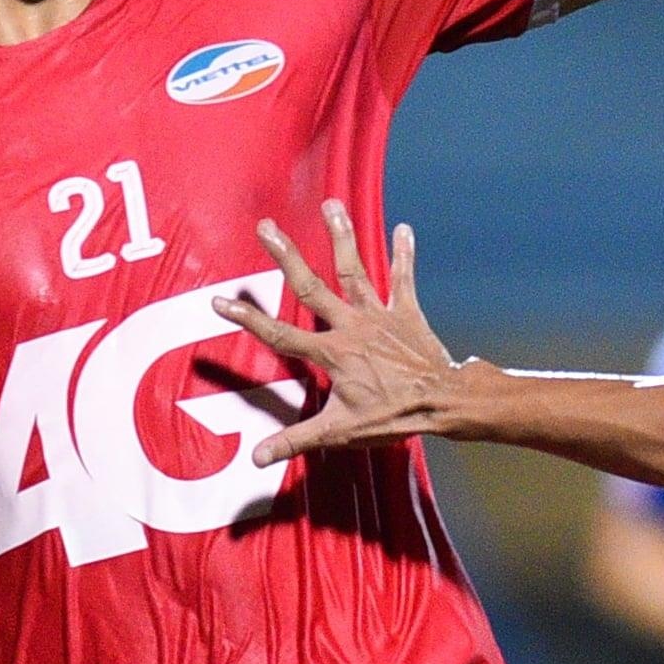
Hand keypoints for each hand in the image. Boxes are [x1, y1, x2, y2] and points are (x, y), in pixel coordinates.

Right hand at [226, 205, 461, 463]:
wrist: (443, 403)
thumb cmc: (392, 418)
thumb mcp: (339, 432)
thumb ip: (296, 440)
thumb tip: (257, 459)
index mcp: (331, 353)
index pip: (280, 335)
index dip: (248, 319)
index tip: (220, 300)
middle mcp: (351, 326)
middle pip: (311, 287)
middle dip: (286, 256)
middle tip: (266, 227)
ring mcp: (379, 316)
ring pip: (355, 270)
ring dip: (343, 236)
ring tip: (331, 205)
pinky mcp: (406, 313)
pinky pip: (403, 279)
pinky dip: (404, 254)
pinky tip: (405, 227)